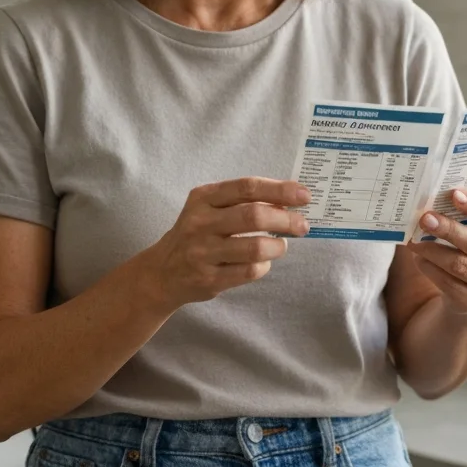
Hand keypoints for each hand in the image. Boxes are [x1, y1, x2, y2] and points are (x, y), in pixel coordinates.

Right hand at [140, 177, 310, 308]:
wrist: (162, 272)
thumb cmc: (197, 234)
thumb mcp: (209, 208)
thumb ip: (243, 201)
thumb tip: (290, 200)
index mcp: (203, 197)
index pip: (247, 187)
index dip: (279, 190)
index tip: (304, 196)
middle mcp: (200, 222)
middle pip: (253, 216)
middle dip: (285, 220)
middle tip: (302, 225)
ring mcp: (202, 252)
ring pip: (254, 247)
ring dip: (277, 247)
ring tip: (282, 245)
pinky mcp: (208, 279)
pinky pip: (249, 272)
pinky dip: (263, 266)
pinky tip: (263, 262)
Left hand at [407, 189, 466, 315]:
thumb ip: (466, 216)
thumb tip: (434, 199)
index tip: (453, 194)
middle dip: (448, 229)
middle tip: (425, 218)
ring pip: (459, 265)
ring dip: (433, 250)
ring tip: (414, 240)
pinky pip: (449, 283)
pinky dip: (430, 269)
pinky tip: (419, 258)